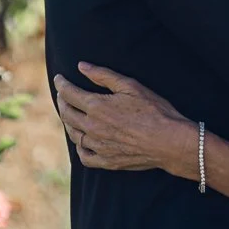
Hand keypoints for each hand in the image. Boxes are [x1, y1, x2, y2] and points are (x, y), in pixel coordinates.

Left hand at [54, 66, 195, 176]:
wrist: (169, 142)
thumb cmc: (154, 111)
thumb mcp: (130, 86)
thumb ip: (103, 76)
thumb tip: (81, 67)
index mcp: (97, 107)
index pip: (69, 93)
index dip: (62, 84)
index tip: (59, 79)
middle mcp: (93, 128)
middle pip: (67, 114)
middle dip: (62, 101)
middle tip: (62, 95)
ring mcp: (98, 146)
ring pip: (74, 134)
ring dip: (69, 123)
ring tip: (71, 115)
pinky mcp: (107, 161)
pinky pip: (85, 156)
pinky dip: (80, 148)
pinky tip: (83, 142)